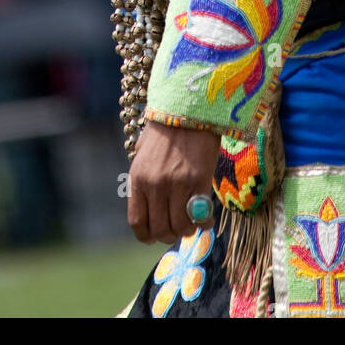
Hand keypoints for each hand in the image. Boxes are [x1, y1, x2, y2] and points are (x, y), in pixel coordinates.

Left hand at [127, 121, 219, 243]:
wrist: (187, 109)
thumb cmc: (165, 130)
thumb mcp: (143, 154)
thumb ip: (143, 181)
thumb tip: (148, 206)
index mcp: (138, 178)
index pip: (137, 222)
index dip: (147, 235)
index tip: (155, 236)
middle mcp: (154, 185)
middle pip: (160, 229)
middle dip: (169, 235)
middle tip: (177, 227)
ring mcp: (176, 184)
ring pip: (180, 227)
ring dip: (187, 230)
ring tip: (192, 221)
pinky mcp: (198, 181)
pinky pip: (200, 216)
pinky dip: (204, 223)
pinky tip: (206, 217)